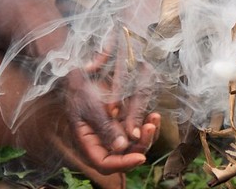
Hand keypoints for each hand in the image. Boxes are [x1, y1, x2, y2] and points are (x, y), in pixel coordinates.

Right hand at [63, 55, 160, 173]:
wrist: (82, 71)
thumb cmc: (80, 89)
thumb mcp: (90, 107)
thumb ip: (104, 128)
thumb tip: (121, 147)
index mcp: (88, 142)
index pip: (105, 163)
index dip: (123, 163)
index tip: (140, 157)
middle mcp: (103, 140)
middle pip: (124, 154)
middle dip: (141, 145)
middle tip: (150, 128)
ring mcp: (114, 130)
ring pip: (134, 143)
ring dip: (147, 134)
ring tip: (154, 119)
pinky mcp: (124, 119)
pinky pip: (138, 128)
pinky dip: (147, 123)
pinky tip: (154, 115)